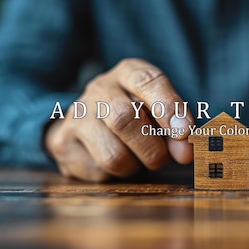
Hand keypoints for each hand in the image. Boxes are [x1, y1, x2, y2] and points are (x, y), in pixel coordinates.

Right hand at [45, 59, 193, 181]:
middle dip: (153, 148)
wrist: (88, 121)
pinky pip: (99, 172)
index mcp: (127, 73)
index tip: (184, 131)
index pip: (146, 80)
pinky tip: (114, 160)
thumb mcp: (160, 110)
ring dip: (135, 166)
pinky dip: (116, 175)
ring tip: (136, 157)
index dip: (168, 107)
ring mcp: (76, 116)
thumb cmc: (137, 115)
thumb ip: (177, 127)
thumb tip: (186, 154)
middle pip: (124, 119)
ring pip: (113, 155)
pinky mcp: (63, 145)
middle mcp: (99, 89)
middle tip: (163, 158)